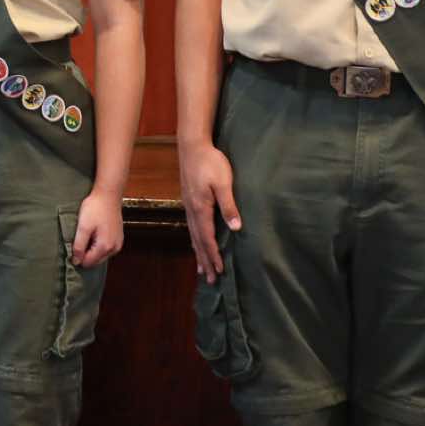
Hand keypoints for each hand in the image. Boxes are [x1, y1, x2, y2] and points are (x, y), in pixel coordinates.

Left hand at [71, 189, 123, 268]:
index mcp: (105, 247)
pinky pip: (106, 249)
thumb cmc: (95, 209)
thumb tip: (76, 261)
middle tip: (80, 238)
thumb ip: (79, 246)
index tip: (73, 245)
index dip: (78, 257)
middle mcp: (114, 249)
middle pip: (95, 261)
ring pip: (101, 255)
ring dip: (92, 249)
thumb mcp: (83, 227)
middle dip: (86, 254)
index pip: (88, 263)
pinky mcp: (119, 238)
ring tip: (88, 234)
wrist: (108, 195)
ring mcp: (118, 244)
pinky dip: (98, 245)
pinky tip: (95, 233)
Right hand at [178, 140, 239, 281]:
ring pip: (193, 235)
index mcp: (201, 208)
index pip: (207, 238)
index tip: (220, 271)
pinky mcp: (189, 200)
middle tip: (210, 279)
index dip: (214, 256)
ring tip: (202, 268)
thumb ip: (228, 205)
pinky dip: (195, 239)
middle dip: (205, 260)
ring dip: (198, 253)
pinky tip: (197, 241)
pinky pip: (192, 227)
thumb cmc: (210, 162)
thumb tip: (236, 227)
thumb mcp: (223, 182)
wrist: (192, 145)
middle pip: (198, 241)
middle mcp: (192, 210)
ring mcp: (188, 206)